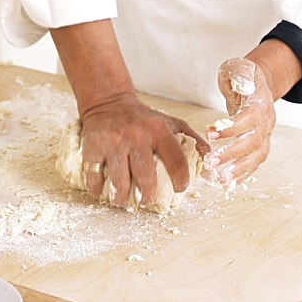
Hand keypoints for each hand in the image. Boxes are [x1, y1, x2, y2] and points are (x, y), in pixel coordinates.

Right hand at [79, 92, 207, 206]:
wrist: (108, 102)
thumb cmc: (142, 117)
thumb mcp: (170, 122)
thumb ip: (192, 140)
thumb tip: (209, 164)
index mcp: (158, 131)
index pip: (176, 160)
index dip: (181, 180)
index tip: (180, 188)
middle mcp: (136, 136)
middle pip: (145, 177)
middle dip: (147, 196)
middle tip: (146, 200)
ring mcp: (113, 143)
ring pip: (119, 181)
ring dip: (121, 197)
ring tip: (122, 200)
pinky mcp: (93, 146)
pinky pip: (94, 175)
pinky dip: (97, 188)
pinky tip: (102, 190)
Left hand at [204, 57, 275, 186]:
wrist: (255, 83)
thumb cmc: (241, 76)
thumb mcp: (238, 67)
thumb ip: (239, 74)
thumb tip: (242, 85)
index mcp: (259, 102)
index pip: (249, 117)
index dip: (232, 126)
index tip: (210, 131)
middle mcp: (265, 121)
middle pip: (253, 140)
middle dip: (232, 153)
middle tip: (211, 161)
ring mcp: (264, 134)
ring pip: (256, 156)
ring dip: (239, 170)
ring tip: (221, 180)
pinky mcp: (258, 144)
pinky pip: (254, 162)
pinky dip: (242, 174)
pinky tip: (228, 184)